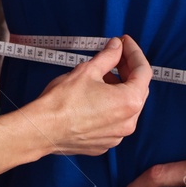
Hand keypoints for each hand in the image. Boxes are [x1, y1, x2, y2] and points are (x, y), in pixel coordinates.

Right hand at [28, 35, 150, 155]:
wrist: (42, 130)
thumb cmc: (62, 101)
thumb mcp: (88, 70)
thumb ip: (108, 56)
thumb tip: (117, 46)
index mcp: (129, 102)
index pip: (143, 71)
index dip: (134, 52)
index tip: (125, 42)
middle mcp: (128, 122)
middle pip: (138, 89)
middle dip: (128, 70)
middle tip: (115, 55)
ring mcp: (117, 136)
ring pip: (126, 107)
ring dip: (119, 88)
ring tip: (102, 75)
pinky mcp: (104, 144)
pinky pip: (114, 121)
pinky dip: (110, 106)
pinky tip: (95, 96)